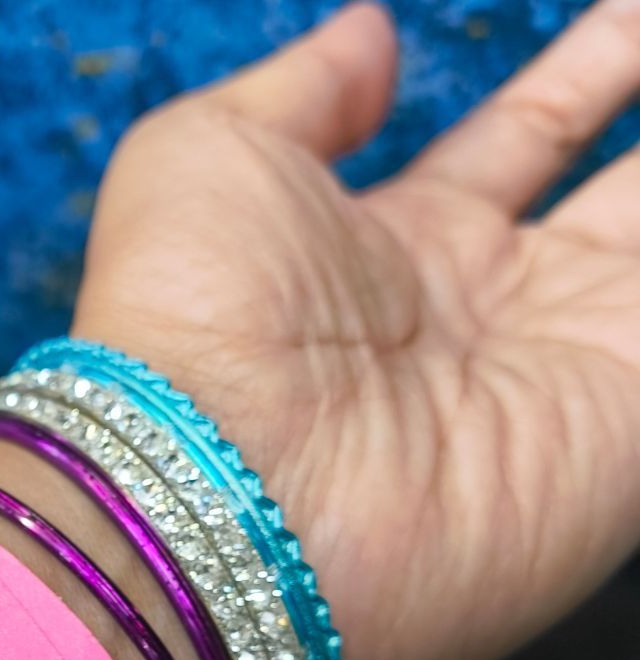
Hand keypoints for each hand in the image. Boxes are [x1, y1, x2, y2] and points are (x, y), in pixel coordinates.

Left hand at [73, 0, 639, 659]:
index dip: (584, 77)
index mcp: (399, 245)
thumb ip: (305, 92)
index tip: (630, 17)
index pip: (519, 141)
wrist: (223, 486)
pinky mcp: (620, 443)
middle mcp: (492, 311)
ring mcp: (566, 377)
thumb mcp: (212, 158)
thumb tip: (371, 35)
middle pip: (618, 202)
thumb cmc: (189, 315)